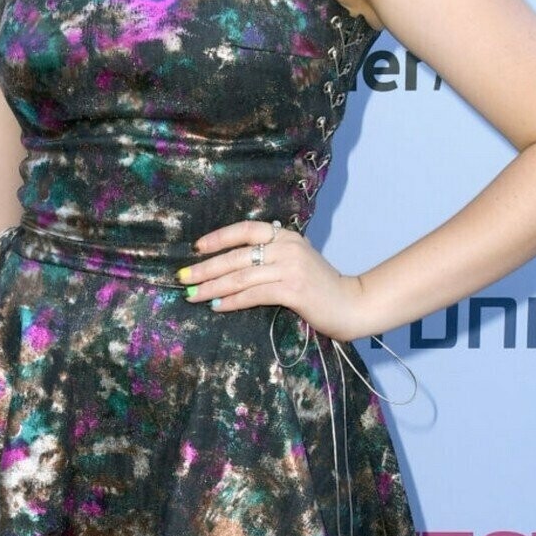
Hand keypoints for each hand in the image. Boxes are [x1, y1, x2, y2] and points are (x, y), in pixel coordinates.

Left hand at [178, 219, 366, 341]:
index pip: (246, 230)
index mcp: (286, 236)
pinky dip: (232, 301)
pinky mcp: (293, 290)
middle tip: (182, 278)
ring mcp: (290, 268)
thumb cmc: (321, 287)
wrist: (352, 304)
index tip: (196, 248)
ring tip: (192, 295)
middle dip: (205, 268)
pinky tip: (216, 306)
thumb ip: (271, 257)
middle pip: (236, 256)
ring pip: (240, 276)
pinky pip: (253, 294)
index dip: (219, 238)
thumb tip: (231, 265)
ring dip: (212, 287)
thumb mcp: (296, 262)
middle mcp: (287, 247)